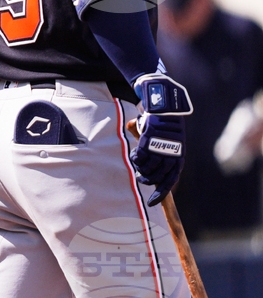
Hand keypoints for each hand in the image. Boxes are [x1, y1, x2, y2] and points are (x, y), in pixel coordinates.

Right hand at [130, 73, 190, 206]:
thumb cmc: (168, 128)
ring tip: (136, 164)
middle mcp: (170, 156)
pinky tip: (134, 156)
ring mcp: (159, 149)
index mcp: (179, 159)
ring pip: (146, 168)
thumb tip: (156, 171)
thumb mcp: (172, 144)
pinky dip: (135, 159)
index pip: (169, 182)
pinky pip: (138, 157)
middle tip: (140, 178)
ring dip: (139, 169)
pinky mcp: (148, 142)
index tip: (150, 203)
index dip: (159, 194)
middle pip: (155, 177)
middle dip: (146, 180)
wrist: (165, 109)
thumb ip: (166, 158)